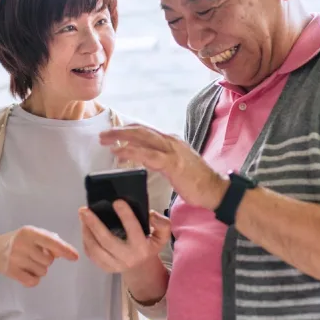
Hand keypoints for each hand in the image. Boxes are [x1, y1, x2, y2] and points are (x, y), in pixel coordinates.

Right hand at [0, 226, 78, 286]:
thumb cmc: (21, 241)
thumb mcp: (34, 235)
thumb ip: (51, 241)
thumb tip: (64, 252)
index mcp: (30, 232)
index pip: (51, 242)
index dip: (65, 249)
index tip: (75, 257)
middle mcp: (22, 244)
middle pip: (49, 260)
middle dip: (46, 260)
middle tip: (35, 255)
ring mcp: (15, 258)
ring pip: (42, 272)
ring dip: (39, 269)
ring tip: (29, 262)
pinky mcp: (11, 272)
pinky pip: (33, 281)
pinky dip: (33, 279)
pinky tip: (26, 271)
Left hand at [79, 200, 170, 272]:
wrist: (141, 266)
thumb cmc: (149, 244)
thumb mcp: (161, 235)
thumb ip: (162, 224)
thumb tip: (151, 214)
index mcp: (142, 247)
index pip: (133, 229)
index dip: (126, 215)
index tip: (116, 201)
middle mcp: (128, 257)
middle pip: (107, 240)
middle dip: (94, 224)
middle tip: (85, 209)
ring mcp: (115, 265)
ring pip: (95, 249)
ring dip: (86, 231)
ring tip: (83, 216)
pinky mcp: (105, 267)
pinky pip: (91, 254)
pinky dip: (86, 240)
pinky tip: (85, 228)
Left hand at [100, 125, 227, 209]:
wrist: (215, 189)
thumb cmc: (197, 181)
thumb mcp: (177, 165)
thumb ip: (162, 159)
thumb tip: (146, 160)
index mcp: (172, 141)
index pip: (146, 130)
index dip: (129, 130)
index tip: (114, 133)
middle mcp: (171, 141)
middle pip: (140, 130)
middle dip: (120, 131)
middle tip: (103, 135)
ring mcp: (172, 150)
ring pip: (141, 137)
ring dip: (121, 137)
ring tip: (105, 140)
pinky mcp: (172, 163)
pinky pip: (147, 154)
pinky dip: (131, 152)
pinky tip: (119, 153)